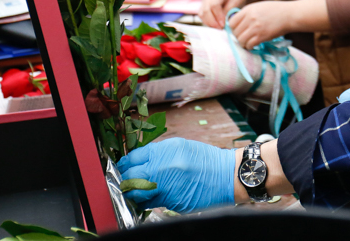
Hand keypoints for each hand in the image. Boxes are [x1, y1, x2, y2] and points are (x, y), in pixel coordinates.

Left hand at [117, 137, 234, 212]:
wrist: (225, 176)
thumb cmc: (204, 159)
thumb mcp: (179, 146)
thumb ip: (158, 153)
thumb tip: (139, 161)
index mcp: (162, 152)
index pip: (132, 158)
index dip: (125, 163)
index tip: (123, 166)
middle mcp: (160, 169)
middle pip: (130, 177)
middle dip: (125, 179)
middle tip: (126, 179)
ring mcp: (164, 188)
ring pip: (136, 194)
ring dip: (133, 193)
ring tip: (135, 191)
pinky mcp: (170, 202)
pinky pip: (150, 203)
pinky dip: (146, 201)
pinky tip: (149, 198)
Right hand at [200, 0, 249, 28]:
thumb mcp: (236, 2)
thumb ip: (228, 11)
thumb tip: (222, 23)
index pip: (214, 5)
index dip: (218, 16)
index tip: (224, 25)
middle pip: (205, 10)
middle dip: (212, 22)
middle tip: (221, 29)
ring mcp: (204, 0)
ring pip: (202, 14)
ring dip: (209, 23)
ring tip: (219, 28)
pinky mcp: (203, 6)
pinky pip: (202, 16)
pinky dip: (208, 22)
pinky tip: (216, 26)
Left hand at [228, 1, 298, 48]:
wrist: (289, 14)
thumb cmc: (275, 9)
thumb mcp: (258, 6)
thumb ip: (247, 13)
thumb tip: (237, 23)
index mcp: (248, 10)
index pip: (231, 22)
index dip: (233, 28)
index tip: (237, 30)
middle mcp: (249, 19)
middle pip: (235, 32)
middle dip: (238, 36)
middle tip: (244, 37)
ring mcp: (255, 28)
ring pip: (240, 40)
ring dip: (243, 43)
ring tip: (248, 42)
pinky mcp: (261, 37)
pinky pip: (249, 45)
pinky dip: (249, 46)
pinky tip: (253, 45)